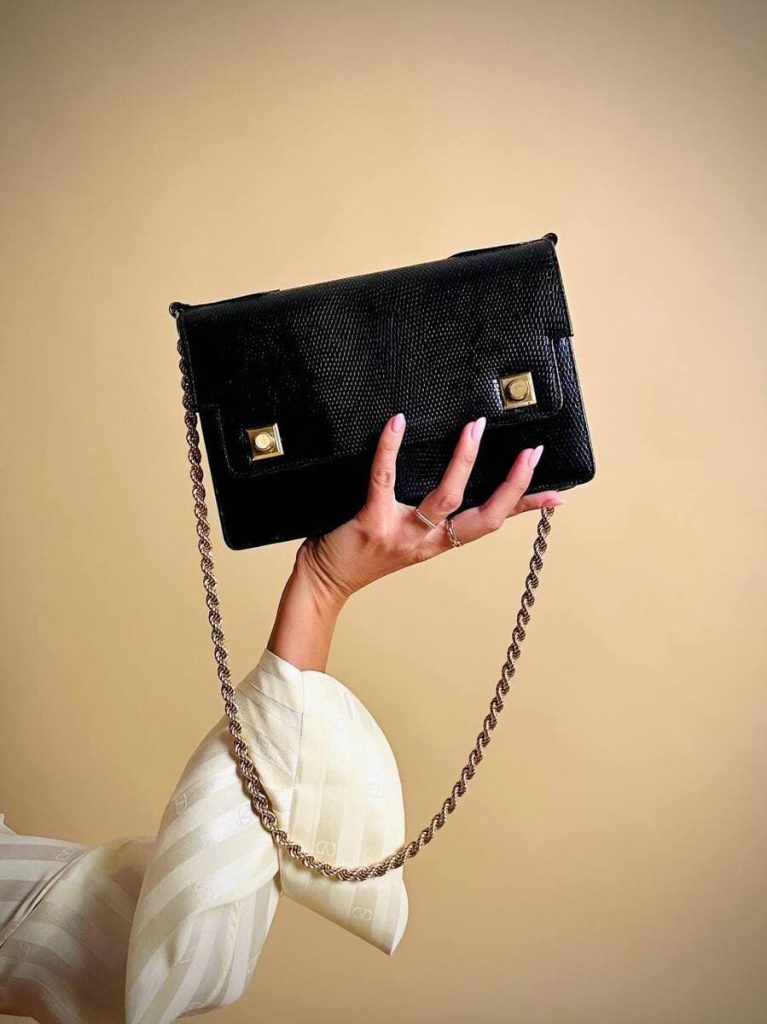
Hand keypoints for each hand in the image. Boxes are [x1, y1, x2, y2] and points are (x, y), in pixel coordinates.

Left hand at [294, 412, 565, 605]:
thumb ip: (425, 513)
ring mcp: (401, 532)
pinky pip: (384, 478)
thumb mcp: (405, 537)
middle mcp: (427, 541)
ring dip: (464, 462)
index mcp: (438, 542)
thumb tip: (445, 472)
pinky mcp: (371, 522)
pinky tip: (397, 423)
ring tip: (476, 428)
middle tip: (531, 453)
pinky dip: (390, 448)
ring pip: (445, 499)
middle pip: (483, 517)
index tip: (556, 493)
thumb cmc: (359, 554)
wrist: (321, 582)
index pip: (491, 524)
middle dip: (512, 486)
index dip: (524, 508)